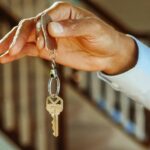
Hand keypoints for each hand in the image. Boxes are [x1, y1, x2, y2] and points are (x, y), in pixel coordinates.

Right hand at [0, 2, 136, 73]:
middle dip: (17, 38)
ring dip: (12, 46)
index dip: (39, 32)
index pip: (43, 19)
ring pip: (26, 39)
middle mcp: (52, 24)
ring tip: (0, 54)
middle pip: (29, 27)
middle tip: (8, 49)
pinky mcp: (49, 51)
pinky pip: (31, 51)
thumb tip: (52, 28)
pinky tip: (8, 58)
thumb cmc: (104, 37)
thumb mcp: (93, 28)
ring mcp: (49, 38)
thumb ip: (73, 27)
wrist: (107, 54)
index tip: (42, 45)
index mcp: (62, 12)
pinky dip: (19, 54)